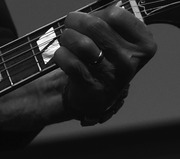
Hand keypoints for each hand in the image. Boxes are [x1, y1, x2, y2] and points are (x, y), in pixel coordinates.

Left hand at [53, 4, 156, 121]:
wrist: (96, 97)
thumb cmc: (106, 61)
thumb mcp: (120, 43)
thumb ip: (109, 25)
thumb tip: (86, 13)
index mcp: (144, 43)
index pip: (116, 15)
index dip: (97, 13)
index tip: (91, 18)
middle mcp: (130, 59)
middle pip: (96, 26)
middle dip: (76, 21)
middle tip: (69, 23)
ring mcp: (111, 75)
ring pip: (82, 44)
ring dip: (67, 37)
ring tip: (65, 38)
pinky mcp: (91, 86)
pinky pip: (70, 62)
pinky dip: (61, 54)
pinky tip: (62, 54)